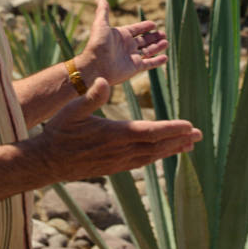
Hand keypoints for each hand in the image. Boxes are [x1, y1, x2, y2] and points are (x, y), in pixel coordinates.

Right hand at [35, 78, 200, 180]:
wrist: (48, 161)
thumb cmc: (59, 132)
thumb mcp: (71, 110)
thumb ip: (90, 96)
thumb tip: (105, 81)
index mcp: (114, 134)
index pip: (149, 132)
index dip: (172, 129)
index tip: (190, 126)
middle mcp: (120, 151)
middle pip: (156, 147)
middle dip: (179, 140)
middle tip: (199, 135)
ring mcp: (117, 162)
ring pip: (151, 157)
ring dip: (171, 150)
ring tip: (188, 145)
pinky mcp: (114, 168)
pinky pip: (141, 163)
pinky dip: (156, 157)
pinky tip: (162, 153)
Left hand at [78, 0, 168, 86]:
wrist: (96, 65)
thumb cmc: (98, 44)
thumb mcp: (100, 24)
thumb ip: (103, 11)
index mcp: (121, 35)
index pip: (136, 29)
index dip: (144, 27)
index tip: (153, 24)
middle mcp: (127, 46)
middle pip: (144, 40)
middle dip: (154, 37)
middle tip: (163, 34)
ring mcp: (132, 57)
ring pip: (148, 51)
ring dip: (157, 47)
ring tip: (166, 42)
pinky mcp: (135, 68)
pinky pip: (149, 64)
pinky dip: (157, 61)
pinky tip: (165, 57)